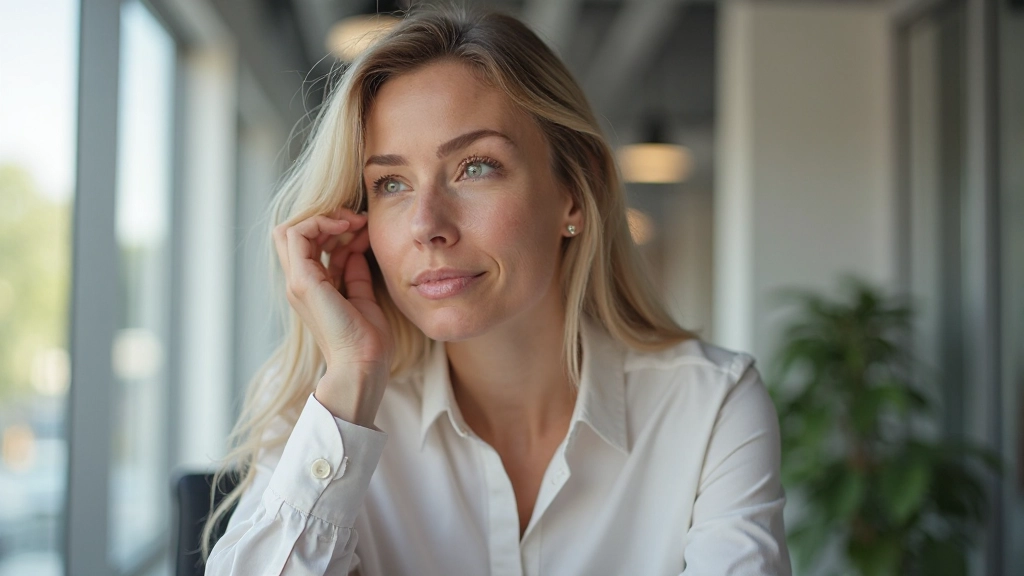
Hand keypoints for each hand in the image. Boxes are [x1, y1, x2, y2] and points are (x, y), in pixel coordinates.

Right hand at [272, 208, 391, 425]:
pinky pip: (296, 235)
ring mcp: (298, 282)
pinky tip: (346, 229)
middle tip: (358, 220)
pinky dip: (320, 223)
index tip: (362, 228)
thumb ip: (355, 275)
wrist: (362, 366)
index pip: (308, 244)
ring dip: (324, 218)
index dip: (332, 229)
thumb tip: (354, 252)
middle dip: (327, 218)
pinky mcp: (303, 282)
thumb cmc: (367, 341)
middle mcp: (300, 283)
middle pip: (294, 233)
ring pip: (290, 229)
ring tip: (355, 222)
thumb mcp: (363, 298)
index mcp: (312, 289)